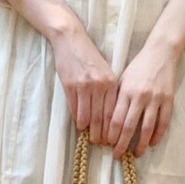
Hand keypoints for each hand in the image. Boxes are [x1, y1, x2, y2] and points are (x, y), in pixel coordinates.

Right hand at [51, 27, 120, 144]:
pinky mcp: (70, 86)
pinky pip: (74, 108)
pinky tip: (80, 125)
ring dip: (89, 129)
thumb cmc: (89, 57)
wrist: (71, 40)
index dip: (114, 128)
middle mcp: (100, 85)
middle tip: (101, 144)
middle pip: (102, 116)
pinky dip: (77, 119)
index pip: (114, 111)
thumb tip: (110, 113)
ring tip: (90, 138)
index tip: (114, 138)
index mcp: (111, 82)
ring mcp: (84, 86)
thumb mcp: (104, 71)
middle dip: (102, 133)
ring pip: (87, 115)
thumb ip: (108, 90)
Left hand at [107, 39, 178, 159]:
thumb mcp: (122, 79)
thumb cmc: (138, 67)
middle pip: (129, 126)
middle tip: (117, 155)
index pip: (116, 118)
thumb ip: (116, 98)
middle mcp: (140, 96)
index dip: (111, 134)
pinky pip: (163, 123)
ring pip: (147, 128)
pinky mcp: (168, 100)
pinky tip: (152, 143)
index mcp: (126, 91)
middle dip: (121, 144)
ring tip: (136, 154)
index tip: (107, 144)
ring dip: (140, 144)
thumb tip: (106, 120)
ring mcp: (156, 99)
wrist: (161, 54)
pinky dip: (157, 135)